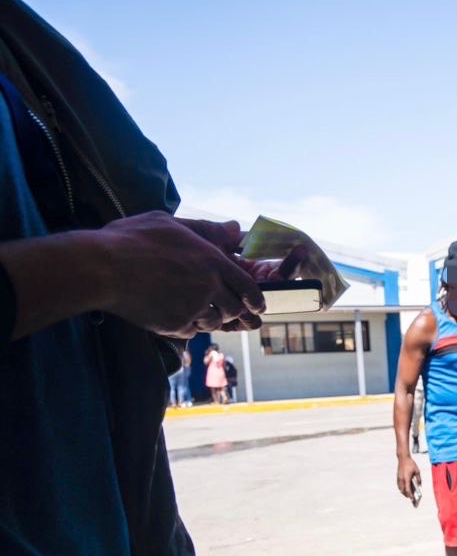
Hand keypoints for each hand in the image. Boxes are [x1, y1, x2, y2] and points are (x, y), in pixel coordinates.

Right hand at [96, 212, 263, 336]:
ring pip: (215, 321)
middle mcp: (208, 287)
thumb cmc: (131, 240)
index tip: (257, 305)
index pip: (247, 286)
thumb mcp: (170, 224)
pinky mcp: (175, 325)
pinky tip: (175, 315)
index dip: (255, 298)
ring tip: (194, 308)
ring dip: (210, 318)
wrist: (100, 268)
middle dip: (232, 309)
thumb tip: (235, 228)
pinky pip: (192, 331)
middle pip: (234, 307)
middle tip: (224, 307)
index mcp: (212, 261)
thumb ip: (206, 230)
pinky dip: (189, 326)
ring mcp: (193, 308)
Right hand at [396, 455, 421, 504]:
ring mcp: (399, 478)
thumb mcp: (417, 471)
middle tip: (411, 498)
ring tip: (409, 494)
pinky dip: (402, 488)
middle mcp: (401, 479)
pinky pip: (399, 485)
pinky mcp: (398, 477)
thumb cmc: (411, 464)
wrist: (403, 458)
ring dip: (404, 492)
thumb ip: (419, 479)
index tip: (412, 499)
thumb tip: (419, 485)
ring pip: (400, 488)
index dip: (410, 495)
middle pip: (403, 491)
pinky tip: (405, 489)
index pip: (408, 490)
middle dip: (407, 495)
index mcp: (406, 478)